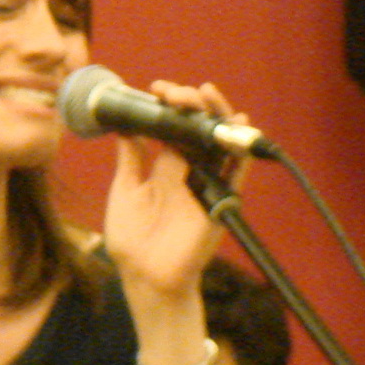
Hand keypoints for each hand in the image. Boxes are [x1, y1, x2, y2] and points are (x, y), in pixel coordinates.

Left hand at [100, 80, 249, 304]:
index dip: (168, 106)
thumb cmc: (131, 239)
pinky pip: (237, 169)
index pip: (174, 127)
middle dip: (190, 103)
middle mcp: (189, 170)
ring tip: (204, 94)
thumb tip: (125, 127)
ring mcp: (207, 182)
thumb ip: (130, 160)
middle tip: (175, 92)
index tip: (155, 89)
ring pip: (219, 140)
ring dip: (216, 114)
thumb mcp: (124, 191)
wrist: (144, 276)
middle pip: (198, 127)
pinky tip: (238, 123)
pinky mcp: (221, 199)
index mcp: (166, 167)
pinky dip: (240, 146)